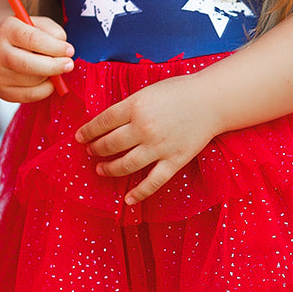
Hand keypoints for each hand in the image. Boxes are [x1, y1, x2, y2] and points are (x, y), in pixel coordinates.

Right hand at [0, 14, 73, 102]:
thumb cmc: (23, 35)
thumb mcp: (37, 24)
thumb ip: (53, 32)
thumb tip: (65, 52)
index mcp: (6, 30)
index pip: (34, 40)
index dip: (56, 47)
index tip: (69, 50)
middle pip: (29, 64)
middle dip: (54, 66)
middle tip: (69, 64)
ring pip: (33, 80)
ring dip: (49, 75)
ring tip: (50, 67)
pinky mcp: (2, 92)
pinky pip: (31, 95)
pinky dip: (45, 89)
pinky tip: (46, 79)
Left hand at [76, 76, 217, 204]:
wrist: (212, 101)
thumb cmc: (180, 91)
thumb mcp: (148, 92)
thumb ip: (129, 106)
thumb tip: (107, 122)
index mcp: (136, 106)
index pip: (103, 122)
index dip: (88, 131)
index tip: (80, 137)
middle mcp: (144, 128)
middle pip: (111, 144)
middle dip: (96, 149)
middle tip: (91, 151)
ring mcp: (159, 147)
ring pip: (126, 165)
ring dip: (109, 169)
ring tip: (101, 169)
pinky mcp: (174, 160)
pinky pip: (153, 181)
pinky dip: (139, 193)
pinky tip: (128, 200)